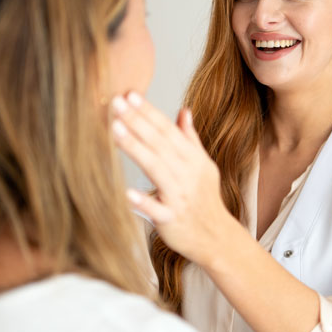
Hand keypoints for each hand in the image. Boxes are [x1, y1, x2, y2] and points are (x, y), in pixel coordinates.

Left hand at [111, 92, 231, 264]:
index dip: (149, 112)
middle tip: (116, 102)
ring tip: (115, 129)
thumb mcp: (203, 166)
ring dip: (136, 148)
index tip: (130, 94)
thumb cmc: (205, 199)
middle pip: (160, 143)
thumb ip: (190, 139)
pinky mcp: (171, 219)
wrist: (217, 237)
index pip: (168, 130)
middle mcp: (187, 174)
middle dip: (137, 121)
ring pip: (156, 168)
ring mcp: (180, 196)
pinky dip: (142, 201)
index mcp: (193, 159)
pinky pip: (156, 209)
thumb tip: (184, 111)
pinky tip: (126, 192)